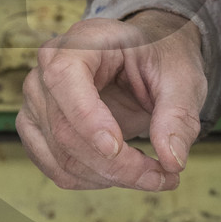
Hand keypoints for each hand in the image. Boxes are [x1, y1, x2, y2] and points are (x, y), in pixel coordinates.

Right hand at [17, 8, 206, 194]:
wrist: (147, 61)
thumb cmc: (160, 60)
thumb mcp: (182, 77)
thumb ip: (178, 115)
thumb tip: (172, 160)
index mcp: (83, 41)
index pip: (65, 76)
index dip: (86, 117)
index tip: (118, 149)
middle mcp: (49, 68)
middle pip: (65, 128)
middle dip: (116, 164)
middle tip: (163, 176)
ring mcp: (38, 100)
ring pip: (61, 156)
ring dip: (108, 177)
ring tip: (153, 175)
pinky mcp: (39, 129)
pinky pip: (57, 168)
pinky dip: (94, 180)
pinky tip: (125, 173)